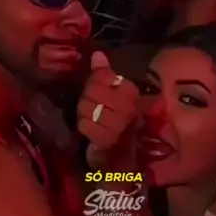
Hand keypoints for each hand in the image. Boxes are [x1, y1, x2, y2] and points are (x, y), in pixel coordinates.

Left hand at [77, 51, 139, 165]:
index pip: (102, 76)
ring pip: (85, 107)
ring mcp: (118, 123)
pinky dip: (85, 128)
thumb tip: (96, 55)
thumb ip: (104, 75)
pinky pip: (85, 124)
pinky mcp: (106, 139)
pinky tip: (92, 132)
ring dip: (85, 116)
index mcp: (131, 92)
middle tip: (96, 111)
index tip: (99, 94)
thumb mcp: (113, 97)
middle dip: (87, 101)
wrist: (121, 160)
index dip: (94, 84)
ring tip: (95, 122)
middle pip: (91, 91)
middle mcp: (128, 106)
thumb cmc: (116, 125)